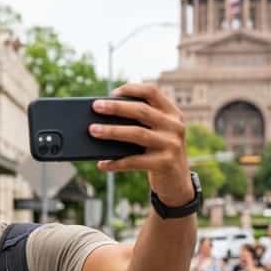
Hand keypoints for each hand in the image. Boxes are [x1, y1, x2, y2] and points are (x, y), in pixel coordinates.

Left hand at [91, 83, 192, 205]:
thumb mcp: (156, 133)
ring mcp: (171, 145)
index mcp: (172, 113)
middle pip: (142, 111)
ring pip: (137, 133)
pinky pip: (135, 161)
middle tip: (96, 107)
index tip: (112, 92)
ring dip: (112, 131)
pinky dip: (116, 162)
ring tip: (93, 130)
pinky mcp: (165, 163)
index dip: (132, 89)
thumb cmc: (157, 152)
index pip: (152, 91)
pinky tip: (102, 164)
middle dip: (117, 107)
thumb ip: (139, 122)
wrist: (177, 181)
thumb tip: (102, 118)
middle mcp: (174, 126)